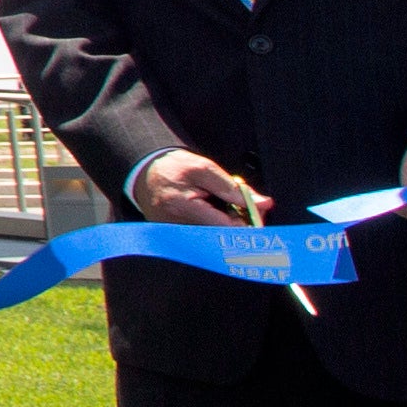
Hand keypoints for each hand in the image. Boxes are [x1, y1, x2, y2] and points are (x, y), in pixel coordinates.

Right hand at [130, 150, 264, 228]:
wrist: (144, 173)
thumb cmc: (173, 168)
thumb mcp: (203, 168)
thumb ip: (232, 187)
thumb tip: (261, 203)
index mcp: (183, 207)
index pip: (226, 226)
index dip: (248, 221)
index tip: (260, 211)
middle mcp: (178, 227)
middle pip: (223, 234)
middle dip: (239, 220)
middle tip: (244, 204)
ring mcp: (176, 235)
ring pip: (216, 236)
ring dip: (227, 221)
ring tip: (222, 204)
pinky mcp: (176, 238)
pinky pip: (205, 235)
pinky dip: (215, 224)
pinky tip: (212, 211)